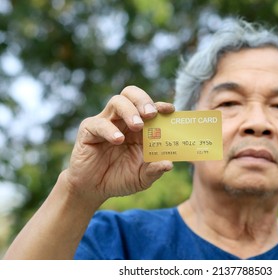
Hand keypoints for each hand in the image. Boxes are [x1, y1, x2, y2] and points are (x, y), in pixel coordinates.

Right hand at [62, 86, 174, 203]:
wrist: (94, 189)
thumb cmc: (120, 179)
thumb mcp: (142, 178)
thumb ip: (154, 171)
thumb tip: (169, 164)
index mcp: (139, 128)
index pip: (149, 107)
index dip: (159, 105)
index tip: (170, 110)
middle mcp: (123, 120)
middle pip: (132, 94)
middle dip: (143, 100)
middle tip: (151, 114)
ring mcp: (106, 123)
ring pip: (117, 102)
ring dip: (130, 111)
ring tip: (138, 126)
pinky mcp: (89, 131)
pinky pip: (99, 123)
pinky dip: (110, 130)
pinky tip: (118, 140)